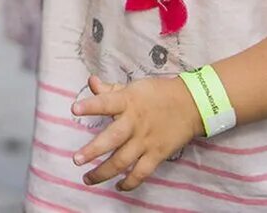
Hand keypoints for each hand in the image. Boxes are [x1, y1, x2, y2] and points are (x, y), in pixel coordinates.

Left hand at [70, 75, 202, 190]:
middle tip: (77, 160)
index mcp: (128, 102)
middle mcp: (135, 123)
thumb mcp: (134, 87)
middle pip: (113, 138)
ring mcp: (146, 140)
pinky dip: (130, 182)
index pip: (106, 103)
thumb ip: (110, 89)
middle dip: (93, 150)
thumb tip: (91, 81)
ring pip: (123, 160)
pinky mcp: (157, 154)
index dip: (91, 106)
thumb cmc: (158, 94)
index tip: (74, 109)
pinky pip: (142, 172)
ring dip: (104, 172)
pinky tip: (119, 186)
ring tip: (88, 179)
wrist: (192, 104)